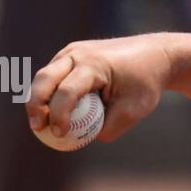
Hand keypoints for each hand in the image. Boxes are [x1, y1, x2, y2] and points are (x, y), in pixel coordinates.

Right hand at [26, 34, 171, 142]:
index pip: (67, 92)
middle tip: (37, 128)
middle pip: (45, 78)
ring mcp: (72, 51)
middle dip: (36, 104)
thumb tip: (83, 139)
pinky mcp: (71, 54)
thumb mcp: (133, 111)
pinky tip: (51, 112)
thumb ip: (108, 128)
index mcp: (94, 65)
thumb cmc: (145, 84)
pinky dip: (49, 92)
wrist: (155, 55)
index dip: (59, 116)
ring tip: (41, 124)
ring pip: (45, 75)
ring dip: (39, 98)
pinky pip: (54, 74)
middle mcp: (78, 53)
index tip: (60, 135)